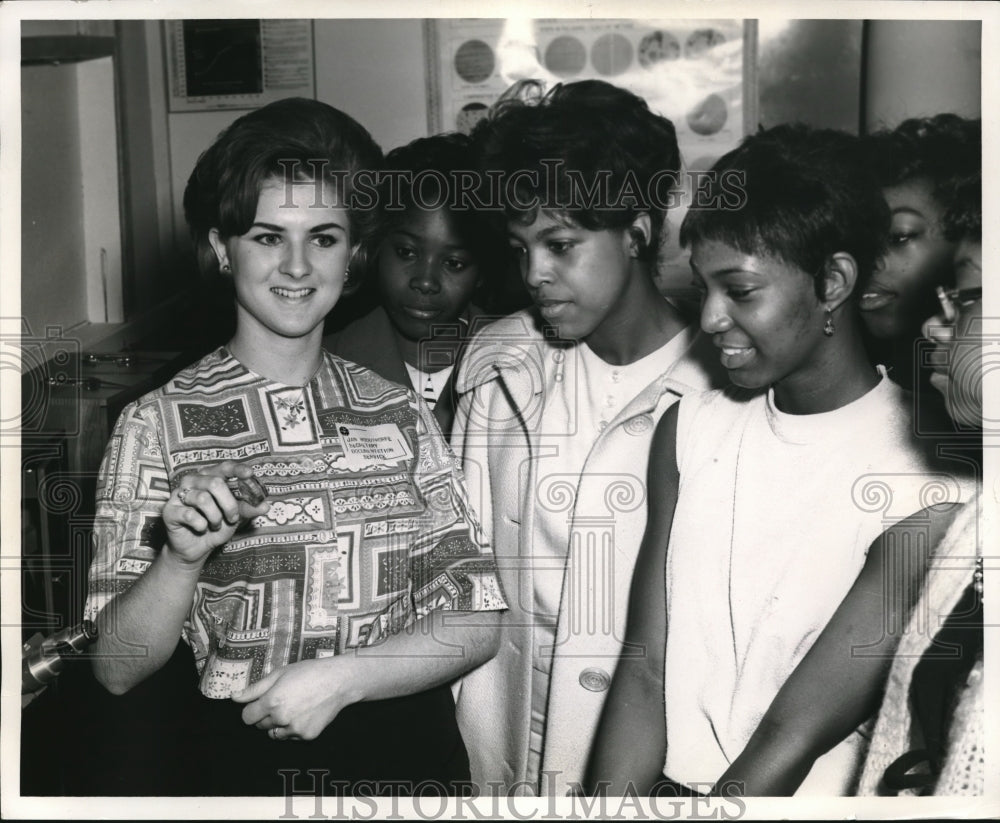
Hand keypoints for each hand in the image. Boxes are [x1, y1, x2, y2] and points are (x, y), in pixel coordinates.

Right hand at [163, 460, 269, 567]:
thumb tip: (266, 505)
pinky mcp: (170, 510)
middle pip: (215, 483)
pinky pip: (190, 515)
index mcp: (210, 476)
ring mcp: (179, 494)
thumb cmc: (216, 526)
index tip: (250, 474)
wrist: (196, 548)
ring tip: (215, 525)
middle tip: (233, 518)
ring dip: (215, 517)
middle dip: (229, 504)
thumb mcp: (236, 517)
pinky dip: (201, 525)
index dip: (237, 469)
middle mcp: (193, 481)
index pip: (225, 467)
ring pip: (203, 499)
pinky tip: (201, 528)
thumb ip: (248, 509)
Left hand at [232, 658, 350, 741]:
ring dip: (279, 724)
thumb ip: (255, 688)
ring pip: (275, 733)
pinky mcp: (306, 736)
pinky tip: (304, 713)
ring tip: (294, 707)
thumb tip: (235, 698)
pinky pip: (291, 737)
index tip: (261, 702)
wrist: (339, 681)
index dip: (252, 709)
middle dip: (266, 715)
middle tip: (282, 700)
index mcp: (272, 701)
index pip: (247, 717)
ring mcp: (295, 729)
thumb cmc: (309, 672)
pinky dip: (294, 728)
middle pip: (260, 726)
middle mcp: (281, 718)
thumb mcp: (280, 673)